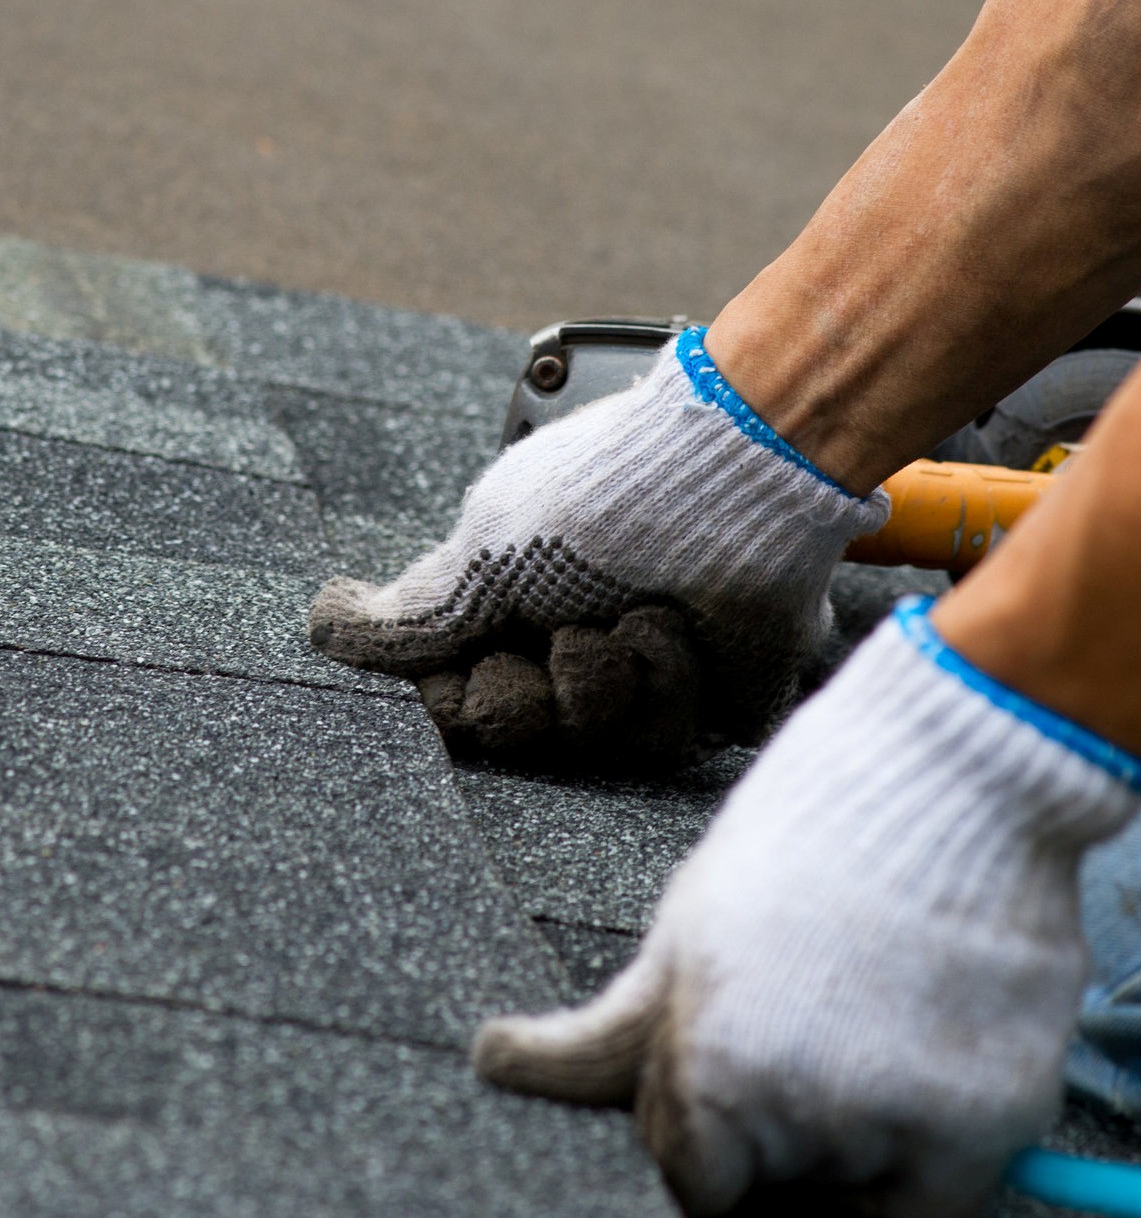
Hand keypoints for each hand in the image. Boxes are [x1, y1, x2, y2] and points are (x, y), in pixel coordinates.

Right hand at [308, 331, 886, 771]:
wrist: (732, 476)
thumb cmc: (607, 496)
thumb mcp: (486, 547)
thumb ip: (413, 612)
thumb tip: (326, 624)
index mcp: (516, 605)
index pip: (457, 704)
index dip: (460, 697)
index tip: (476, 657)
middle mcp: (575, 642)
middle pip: (517, 735)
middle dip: (530, 693)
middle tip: (560, 634)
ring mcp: (646, 674)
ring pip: (591, 747)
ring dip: (604, 677)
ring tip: (632, 613)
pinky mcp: (715, 698)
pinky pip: (668, 742)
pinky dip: (666, 681)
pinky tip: (675, 627)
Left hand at [471, 601, 1140, 1215]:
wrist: (962, 758)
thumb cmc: (819, 824)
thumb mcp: (693, 919)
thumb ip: (608, 1030)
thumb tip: (494, 1062)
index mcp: (713, 1071)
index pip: (694, 1182)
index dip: (719, 1118)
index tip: (755, 1050)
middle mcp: (804, 1116)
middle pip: (782, 1186)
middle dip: (793, 1125)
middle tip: (827, 1009)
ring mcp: (907, 1121)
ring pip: (864, 1185)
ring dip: (869, 1122)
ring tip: (886, 998)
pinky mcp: (999, 1116)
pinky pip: (950, 1182)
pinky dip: (944, 1125)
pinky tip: (935, 1023)